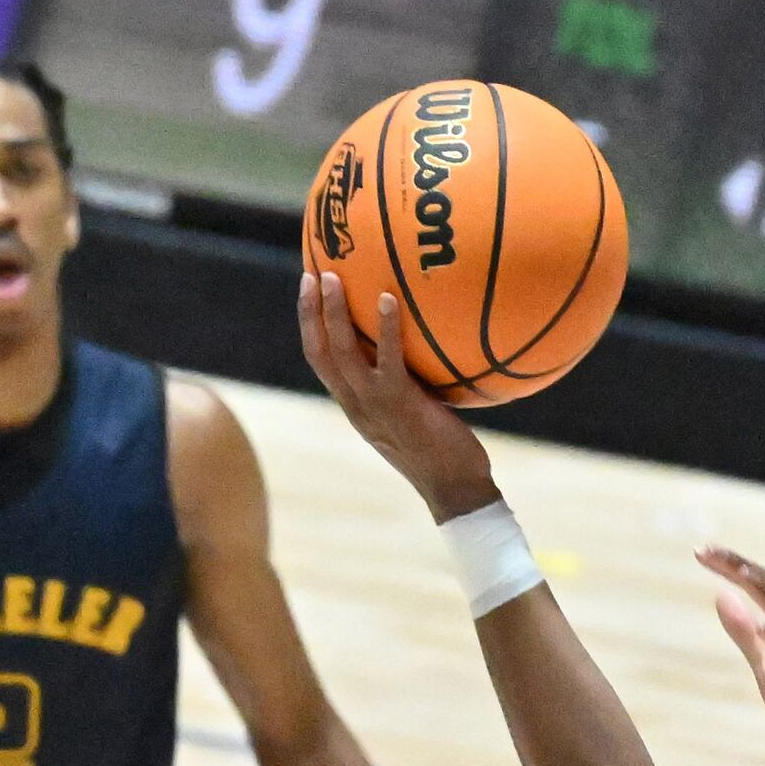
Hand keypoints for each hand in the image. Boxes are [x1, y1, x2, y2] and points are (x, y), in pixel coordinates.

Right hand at [298, 271, 497, 519]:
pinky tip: (388, 298)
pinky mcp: (400, 404)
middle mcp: (356, 405)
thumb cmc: (443, 450)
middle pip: (319, 353)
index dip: (310, 327)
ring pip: (341, 353)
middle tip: (311, 274)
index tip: (309, 293)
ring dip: (333, 313)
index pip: (320, 362)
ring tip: (333, 277)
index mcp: (355, 406)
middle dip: (310, 313)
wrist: (455, 490)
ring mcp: (374, 405)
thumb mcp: (413, 413)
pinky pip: (387, 360)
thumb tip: (420, 348)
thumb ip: (405, 385)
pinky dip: (386, 328)